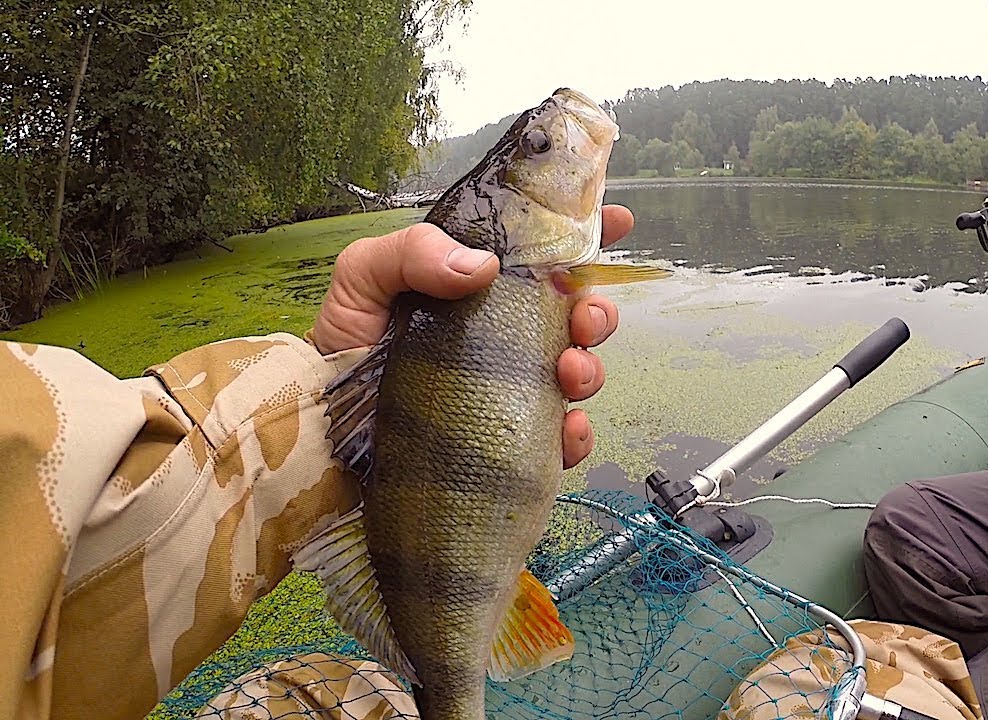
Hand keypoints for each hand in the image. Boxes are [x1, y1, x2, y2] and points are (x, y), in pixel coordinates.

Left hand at [310, 204, 636, 469]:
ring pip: (578, 374)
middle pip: (574, 316)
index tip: (619, 220)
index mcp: (476, 289)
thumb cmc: (340, 347)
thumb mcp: (363, 277)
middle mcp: (501, 337)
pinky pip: (562, 440)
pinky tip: (565, 429)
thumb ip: (412, 252)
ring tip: (569, 373)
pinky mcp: (507, 443)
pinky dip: (577, 434)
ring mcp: (508, 391)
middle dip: (597, 313)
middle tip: (584, 319)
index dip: (586, 234)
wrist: (318, 433)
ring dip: (590, 369)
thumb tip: (482, 266)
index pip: (542, 256)